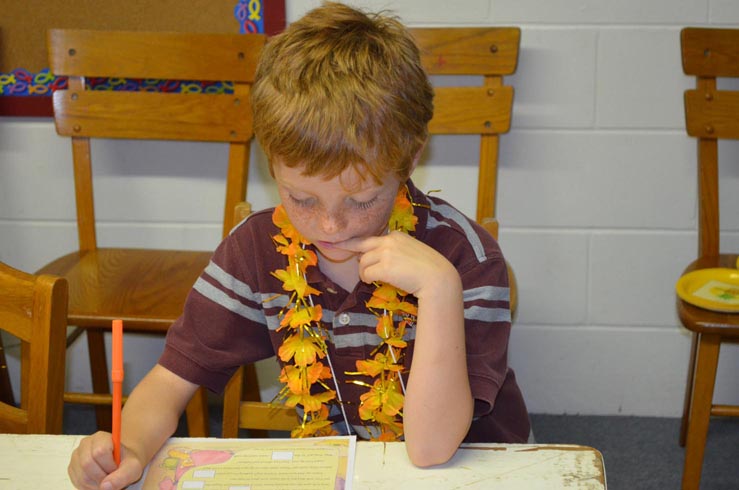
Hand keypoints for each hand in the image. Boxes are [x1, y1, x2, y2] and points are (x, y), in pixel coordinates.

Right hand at [68, 431, 143, 489]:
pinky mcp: (72, 469)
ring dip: (96, 484)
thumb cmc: (127, 463)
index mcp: (101, 437)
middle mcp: (85, 444)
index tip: (116, 468)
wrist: (120, 465)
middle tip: (111, 477)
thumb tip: (105, 486)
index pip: (100, 451)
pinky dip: (90, 487)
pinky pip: (78, 483)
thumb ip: (123, 476)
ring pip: (82, 476)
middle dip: (102, 476)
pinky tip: (99, 482)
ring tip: (107, 479)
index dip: (109, 465)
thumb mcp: (133, 468)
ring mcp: (76, 457)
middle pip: (87, 464)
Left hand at [339, 231, 458, 298]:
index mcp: (396, 235)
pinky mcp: (385, 267)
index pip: (370, 238)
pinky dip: (366, 279)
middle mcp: (389, 241)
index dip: (354, 242)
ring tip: (372, 279)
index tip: (336, 241)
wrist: (438, 278)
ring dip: (364, 272)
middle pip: (361, 247)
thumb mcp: (412, 252)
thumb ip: (395, 250)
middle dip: (348, 250)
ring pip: (363, 262)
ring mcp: (386, 253)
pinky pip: (367, 273)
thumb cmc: (429, 269)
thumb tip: (375, 259)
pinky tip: (372, 283)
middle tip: (336, 252)